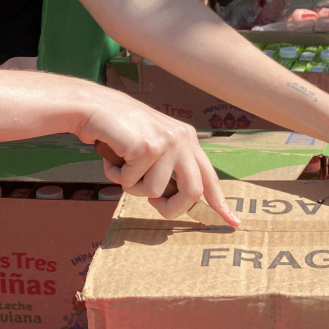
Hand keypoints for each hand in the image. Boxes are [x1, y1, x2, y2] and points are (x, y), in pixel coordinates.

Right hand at [82, 100, 238, 225]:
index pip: (209, 176)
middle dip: (172, 209)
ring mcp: (167, 143)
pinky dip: (118, 176)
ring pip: (155, 191)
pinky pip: (133, 182)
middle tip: (154, 206)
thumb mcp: (154, 146)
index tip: (233, 222)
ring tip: (123, 166)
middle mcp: (183, 139)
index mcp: (188, 140)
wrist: (96, 106)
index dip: (219, 202)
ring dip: (133, 187)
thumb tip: (174, 201)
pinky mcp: (148, 148)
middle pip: (192, 192)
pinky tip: (114, 157)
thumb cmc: (120, 130)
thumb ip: (168, 167)